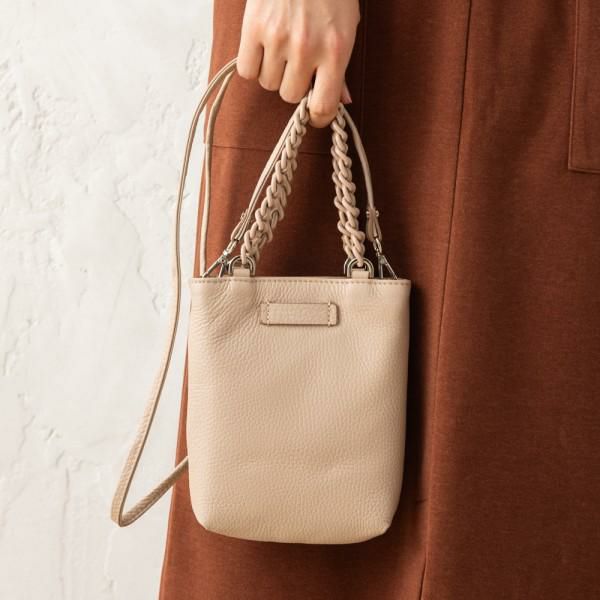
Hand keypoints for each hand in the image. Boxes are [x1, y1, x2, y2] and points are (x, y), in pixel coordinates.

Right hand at [236, 0, 359, 127]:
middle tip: (296, 63)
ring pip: (268, 84)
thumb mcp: (346, 26)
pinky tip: (262, 47)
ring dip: (273, 73)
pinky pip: (247, 70)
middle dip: (293, 84)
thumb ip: (341, 68)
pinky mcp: (253, 28)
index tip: (313, 116)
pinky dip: (253, 64)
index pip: (323, 106)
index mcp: (335, 51)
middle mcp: (306, 49)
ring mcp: (278, 39)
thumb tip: (342, 102)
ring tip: (280, 48)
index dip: (317, 117)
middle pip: (290, 97)